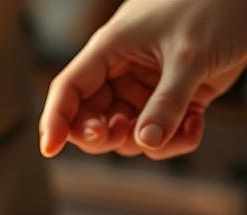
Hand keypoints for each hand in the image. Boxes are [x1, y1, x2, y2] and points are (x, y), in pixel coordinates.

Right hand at [39, 0, 246, 159]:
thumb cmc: (217, 5)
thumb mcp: (190, 56)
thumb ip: (167, 102)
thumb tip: (145, 142)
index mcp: (111, 49)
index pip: (69, 89)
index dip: (55, 119)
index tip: (49, 149)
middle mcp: (123, 70)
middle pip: (91, 118)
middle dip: (105, 136)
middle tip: (124, 133)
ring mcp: (149, 86)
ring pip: (129, 132)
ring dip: (152, 141)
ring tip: (185, 124)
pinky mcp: (177, 96)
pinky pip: (162, 131)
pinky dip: (177, 138)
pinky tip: (198, 122)